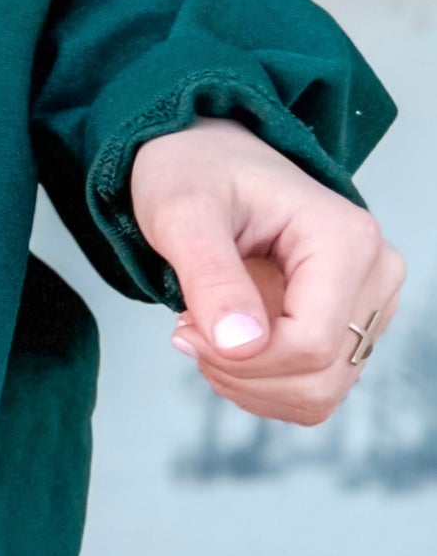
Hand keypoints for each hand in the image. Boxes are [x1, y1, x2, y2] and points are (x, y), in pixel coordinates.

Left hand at [131, 117, 403, 425]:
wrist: (205, 162)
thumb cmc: (195, 173)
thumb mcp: (181, 213)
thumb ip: (210, 277)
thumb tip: (241, 345)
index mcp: (346, 238)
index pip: (310, 343)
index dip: (240, 359)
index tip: (182, 330)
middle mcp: (375, 273)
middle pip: (319, 376)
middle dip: (239, 373)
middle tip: (187, 330)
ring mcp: (368, 304)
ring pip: (319, 394)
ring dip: (249, 384)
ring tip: (206, 334)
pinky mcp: (350, 328)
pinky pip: (314, 391)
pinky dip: (262, 386)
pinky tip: (229, 345)